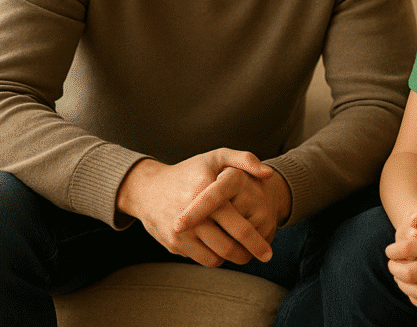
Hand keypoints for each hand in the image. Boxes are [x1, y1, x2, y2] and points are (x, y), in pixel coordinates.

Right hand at [116, 149, 274, 267]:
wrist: (147, 189)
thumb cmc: (190, 172)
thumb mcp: (216, 157)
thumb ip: (245, 160)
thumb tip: (269, 175)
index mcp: (206, 193)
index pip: (238, 226)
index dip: (255, 241)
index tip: (268, 252)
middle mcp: (192, 216)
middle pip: (228, 246)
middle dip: (248, 254)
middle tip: (260, 255)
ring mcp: (181, 232)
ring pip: (216, 257)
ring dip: (233, 258)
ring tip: (242, 250)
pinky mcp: (173, 244)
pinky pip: (202, 259)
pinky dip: (216, 258)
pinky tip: (222, 247)